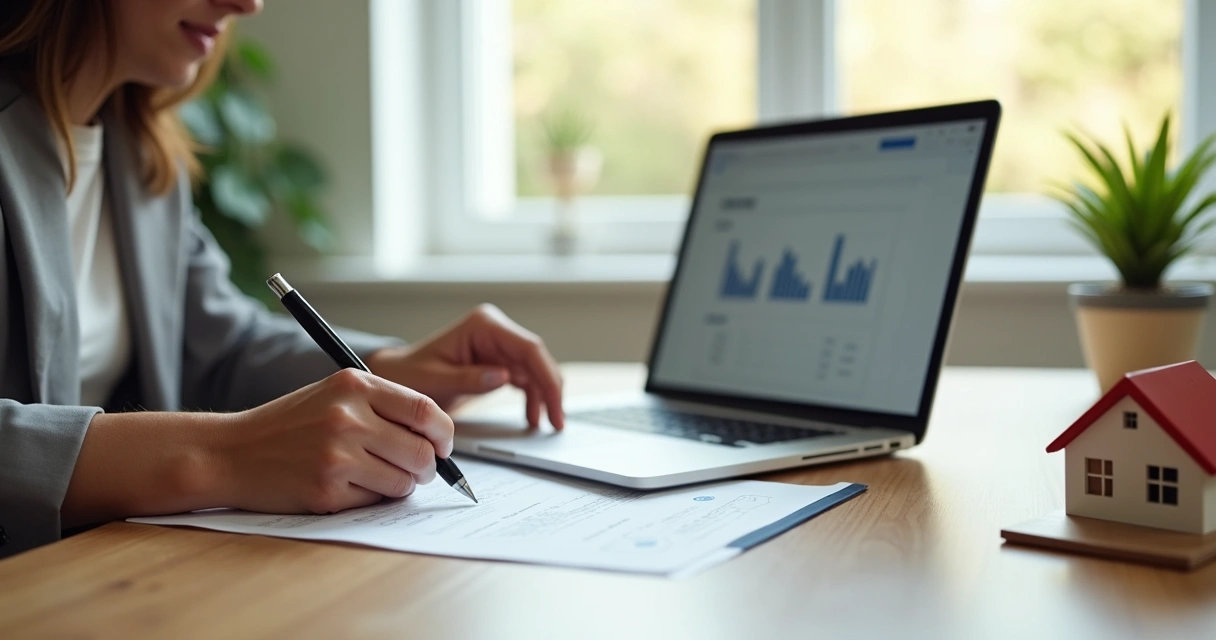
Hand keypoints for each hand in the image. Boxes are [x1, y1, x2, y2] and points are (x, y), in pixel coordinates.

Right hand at [214, 368, 453, 513]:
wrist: (230, 452)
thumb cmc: (288, 425)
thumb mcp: (333, 395)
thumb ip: (383, 407)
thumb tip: (437, 438)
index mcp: (354, 385)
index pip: (425, 410)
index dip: (443, 434)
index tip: (443, 445)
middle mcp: (347, 417)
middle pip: (421, 451)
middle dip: (428, 467)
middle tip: (418, 470)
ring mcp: (337, 455)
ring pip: (403, 481)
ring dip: (399, 485)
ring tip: (374, 476)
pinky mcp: (327, 490)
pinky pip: (375, 500)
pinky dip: (370, 498)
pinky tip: (345, 486)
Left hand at [366, 304, 564, 429]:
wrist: (398, 376)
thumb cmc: (411, 375)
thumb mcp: (436, 381)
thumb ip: (469, 378)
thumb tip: (504, 377)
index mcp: (483, 325)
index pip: (528, 348)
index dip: (547, 377)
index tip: (554, 405)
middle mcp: (495, 330)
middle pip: (537, 358)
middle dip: (551, 389)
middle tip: (557, 421)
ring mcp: (498, 344)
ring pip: (535, 369)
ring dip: (544, 395)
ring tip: (547, 424)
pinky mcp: (498, 360)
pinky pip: (524, 378)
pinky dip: (531, 397)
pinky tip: (533, 417)